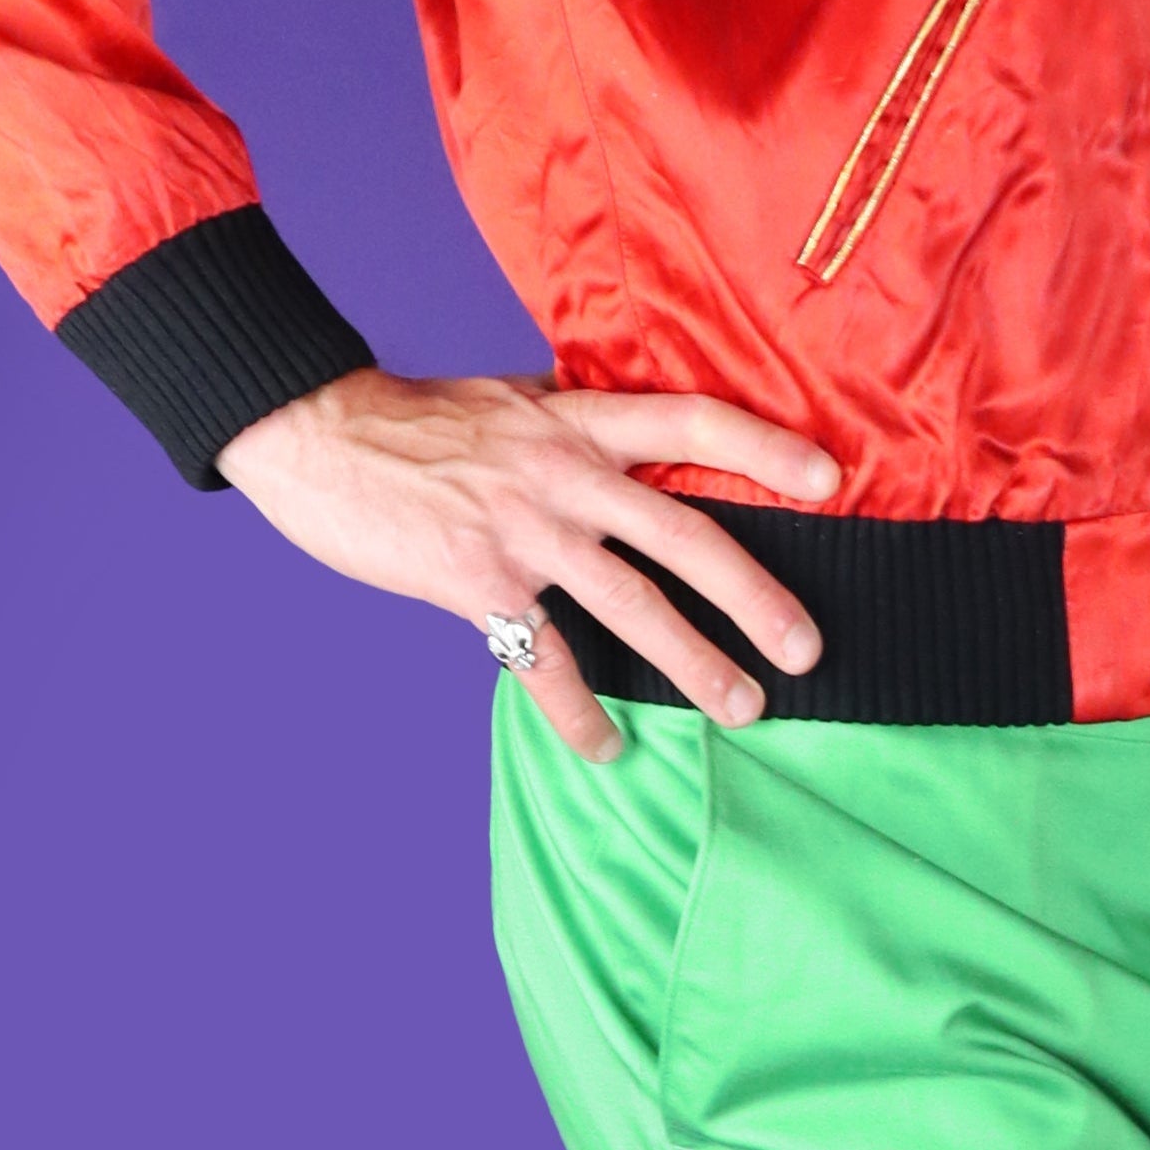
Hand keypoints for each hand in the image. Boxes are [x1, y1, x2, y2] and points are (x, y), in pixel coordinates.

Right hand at [220, 369, 839, 760]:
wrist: (319, 433)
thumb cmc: (416, 420)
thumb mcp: (510, 400)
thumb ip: (571, 422)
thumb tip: (620, 431)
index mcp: (577, 420)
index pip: (692, 422)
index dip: (764, 448)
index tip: (830, 480)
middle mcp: (564, 472)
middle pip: (685, 534)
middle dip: (756, 596)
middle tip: (807, 650)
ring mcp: (524, 530)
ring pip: (632, 607)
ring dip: (696, 666)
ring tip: (743, 709)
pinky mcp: (477, 582)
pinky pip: (544, 663)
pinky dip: (580, 715)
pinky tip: (610, 749)